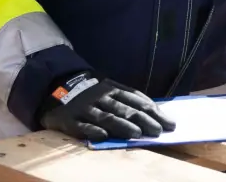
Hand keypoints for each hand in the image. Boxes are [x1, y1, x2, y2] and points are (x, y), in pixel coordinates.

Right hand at [39, 72, 174, 142]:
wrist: (56, 90)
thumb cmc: (92, 95)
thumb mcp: (111, 91)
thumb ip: (129, 101)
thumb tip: (155, 113)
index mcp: (114, 89)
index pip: (138, 101)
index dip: (155, 112)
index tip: (169, 123)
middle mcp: (102, 97)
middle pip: (126, 109)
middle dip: (145, 120)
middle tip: (159, 131)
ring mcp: (86, 108)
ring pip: (107, 117)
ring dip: (124, 126)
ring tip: (138, 134)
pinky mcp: (70, 120)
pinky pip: (82, 126)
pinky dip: (93, 131)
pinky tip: (103, 136)